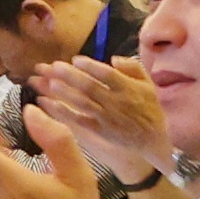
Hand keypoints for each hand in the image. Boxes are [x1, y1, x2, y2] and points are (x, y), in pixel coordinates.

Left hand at [27, 51, 174, 187]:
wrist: (153, 139)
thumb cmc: (149, 107)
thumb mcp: (148, 83)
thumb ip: (133, 67)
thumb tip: (113, 59)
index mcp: (128, 88)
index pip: (107, 75)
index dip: (90, 66)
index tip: (75, 59)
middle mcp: (116, 103)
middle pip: (89, 87)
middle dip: (70, 77)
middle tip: (53, 67)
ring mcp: (106, 118)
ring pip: (82, 103)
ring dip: (63, 93)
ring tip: (47, 83)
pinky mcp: (99, 130)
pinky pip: (78, 120)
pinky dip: (62, 111)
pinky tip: (47, 103)